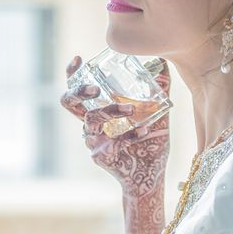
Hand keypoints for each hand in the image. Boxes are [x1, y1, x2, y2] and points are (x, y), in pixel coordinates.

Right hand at [60, 54, 171, 196]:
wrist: (152, 174)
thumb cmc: (150, 141)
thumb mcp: (156, 112)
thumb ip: (158, 90)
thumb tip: (164, 62)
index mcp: (99, 110)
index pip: (77, 89)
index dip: (72, 74)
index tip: (79, 59)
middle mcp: (91, 123)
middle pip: (69, 102)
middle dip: (78, 90)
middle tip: (96, 88)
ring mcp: (94, 139)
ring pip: (91, 119)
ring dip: (111, 110)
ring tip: (132, 109)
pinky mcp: (101, 155)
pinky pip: (112, 140)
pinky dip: (130, 134)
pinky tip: (144, 132)